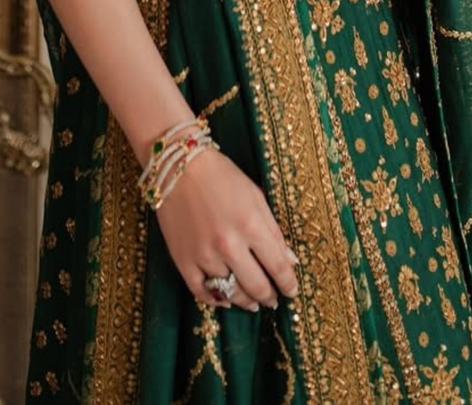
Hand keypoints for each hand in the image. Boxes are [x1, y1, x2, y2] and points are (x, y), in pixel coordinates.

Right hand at [155, 148, 299, 312]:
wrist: (178, 168)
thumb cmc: (222, 177)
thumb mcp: (255, 197)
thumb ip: (273, 231)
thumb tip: (289, 261)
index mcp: (250, 225)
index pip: (277, 266)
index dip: (288, 284)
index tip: (292, 291)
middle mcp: (229, 245)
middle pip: (256, 286)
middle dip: (269, 297)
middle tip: (273, 300)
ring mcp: (204, 256)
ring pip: (231, 293)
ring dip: (246, 301)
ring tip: (252, 303)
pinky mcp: (183, 261)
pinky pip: (203, 293)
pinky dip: (216, 301)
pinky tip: (226, 299)